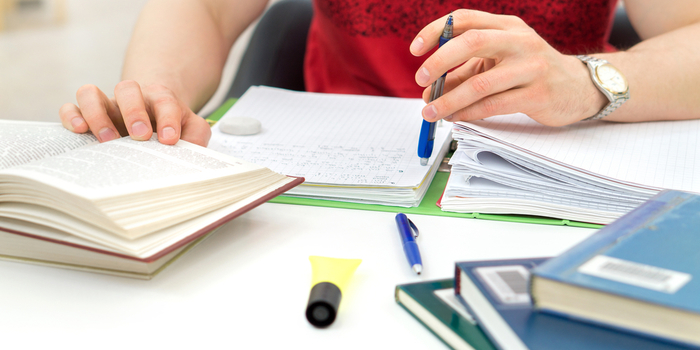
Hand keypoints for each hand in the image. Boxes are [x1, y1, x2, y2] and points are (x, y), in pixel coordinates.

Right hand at [59, 81, 211, 145]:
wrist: (153, 120)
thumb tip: (194, 154)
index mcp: (160, 99)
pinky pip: (71, 107)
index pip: (165, 102)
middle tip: (140, 135)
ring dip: (97, 114)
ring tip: (108, 139)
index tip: (170, 138)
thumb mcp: (192, 130)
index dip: (168, 118)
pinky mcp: (86, 115)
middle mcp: (131, 98)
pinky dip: (72, 116)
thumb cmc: (171, 126)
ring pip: (91, 93)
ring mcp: (107, 105)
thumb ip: (197, 137)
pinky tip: (80, 131)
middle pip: (127, 89)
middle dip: (133, 111)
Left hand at [410, 10, 606, 126]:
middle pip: (471, 42)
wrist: (578, 87)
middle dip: (439, 62)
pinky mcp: (537, 95)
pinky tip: (455, 118)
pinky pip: (493, 105)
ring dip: (449, 100)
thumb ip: (464, 72)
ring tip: (430, 112)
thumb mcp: (498, 63)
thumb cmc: (530, 72)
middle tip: (421, 80)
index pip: (465, 18)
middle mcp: (519, 41)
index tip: (415, 49)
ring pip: (480, 83)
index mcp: (506, 26)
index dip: (436, 31)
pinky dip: (468, 113)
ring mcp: (531, 67)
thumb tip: (429, 90)